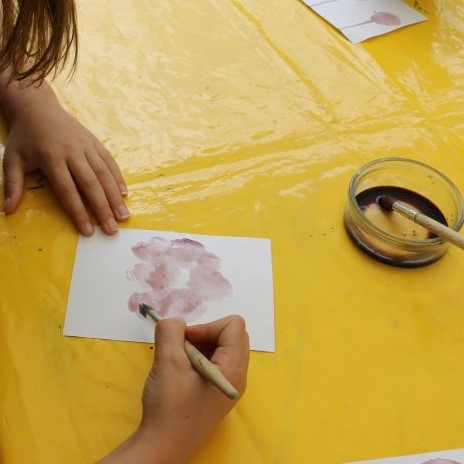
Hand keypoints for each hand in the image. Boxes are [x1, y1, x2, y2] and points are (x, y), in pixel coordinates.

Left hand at [1, 80, 128, 234]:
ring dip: (115, 196)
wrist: (37, 106)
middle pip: (91, 184)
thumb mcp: (11, 159)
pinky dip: (118, 178)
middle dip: (103, 209)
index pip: (68, 191)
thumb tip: (8, 210)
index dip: (78, 212)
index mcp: (51, 158)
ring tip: (124, 216)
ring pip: (104, 174)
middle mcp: (72, 152)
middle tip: (112, 229)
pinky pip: (109, 162)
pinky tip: (124, 194)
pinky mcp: (95, 142)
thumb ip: (12, 185)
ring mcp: (86, 146)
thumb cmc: (25, 137)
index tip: (88, 231)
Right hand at [97, 316, 248, 463]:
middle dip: (204, 334)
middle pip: (230, 336)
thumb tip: (176, 322)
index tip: (184, 340)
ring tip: (177, 362)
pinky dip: (196, 360)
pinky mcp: (216, 393)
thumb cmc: (169, 406)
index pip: (234, 325)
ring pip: (221, 349)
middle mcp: (237, 376)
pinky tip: (179, 374)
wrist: (162, 447)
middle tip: (181, 348)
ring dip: (198, 347)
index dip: (207, 325)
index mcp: (233, 368)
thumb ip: (171, 331)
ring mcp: (227, 386)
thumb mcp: (168, 361)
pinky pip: (213, 364)